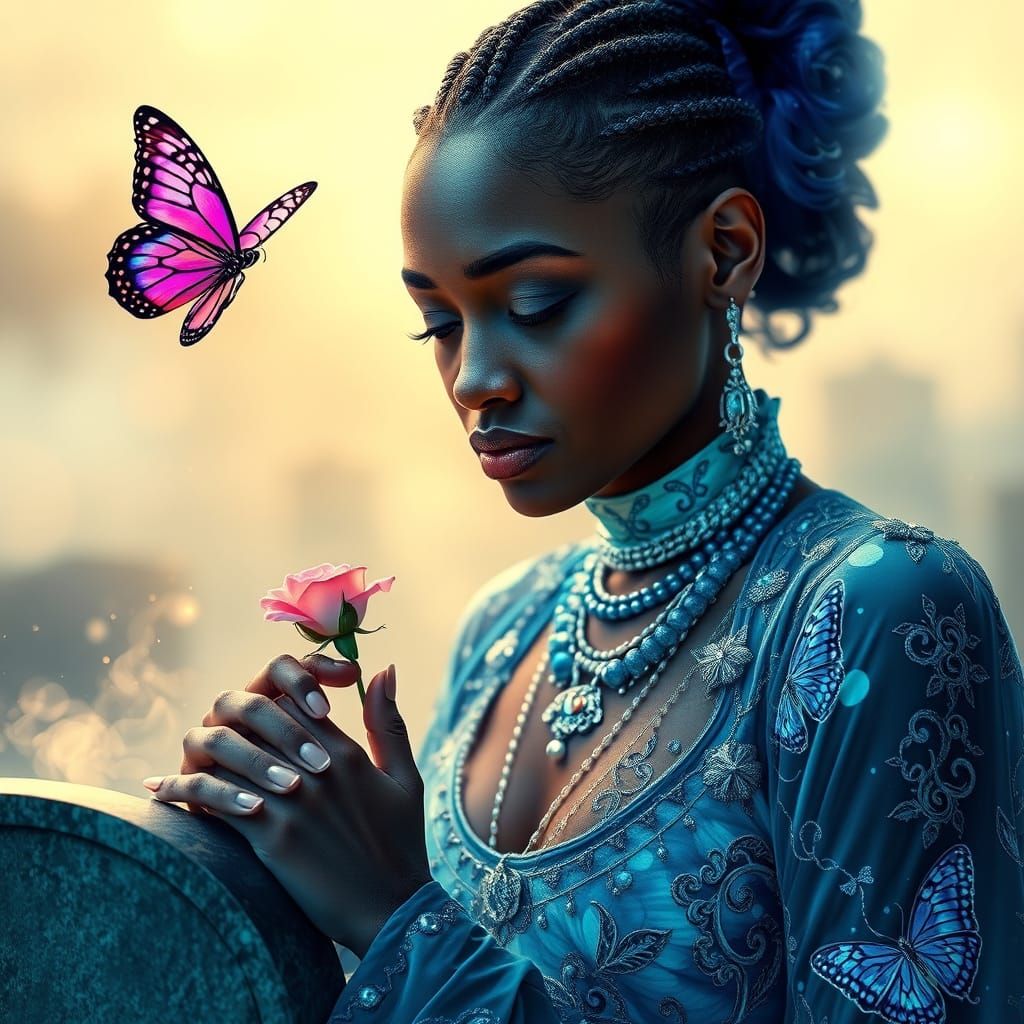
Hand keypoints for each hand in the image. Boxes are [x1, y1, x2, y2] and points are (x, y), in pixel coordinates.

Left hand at [144, 655, 432, 956]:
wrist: (392, 910)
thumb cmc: (401, 845)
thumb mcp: (406, 777)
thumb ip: (388, 722)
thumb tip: (383, 668)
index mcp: (346, 753)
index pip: (295, 702)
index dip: (270, 704)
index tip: (253, 719)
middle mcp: (317, 770)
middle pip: (259, 720)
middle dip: (232, 724)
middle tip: (210, 734)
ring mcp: (294, 802)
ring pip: (232, 754)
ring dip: (201, 755)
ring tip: (178, 762)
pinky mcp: (274, 837)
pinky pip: (219, 801)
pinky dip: (189, 793)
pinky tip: (167, 795)